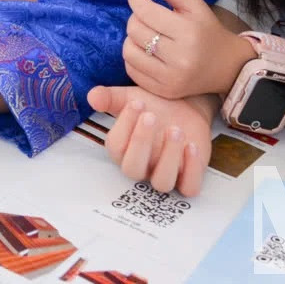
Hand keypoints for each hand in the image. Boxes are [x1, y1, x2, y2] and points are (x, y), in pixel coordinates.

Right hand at [87, 86, 214, 197]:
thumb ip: (109, 98)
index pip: (116, 147)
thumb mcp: (130, 97)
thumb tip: (93, 97)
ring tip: (175, 130)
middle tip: (150, 116)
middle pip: (133, 170)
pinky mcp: (188, 177)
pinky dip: (191, 171)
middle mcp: (142, 166)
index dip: (124, 126)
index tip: (137, 103)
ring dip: (168, 157)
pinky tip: (192, 146)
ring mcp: (165, 173)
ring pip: (162, 182)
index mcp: (124, 149)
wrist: (186, 106)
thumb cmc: (154, 105)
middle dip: (140, 143)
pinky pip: (189, 188)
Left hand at [122, 0, 252, 99]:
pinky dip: (133, 57)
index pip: (146, 11)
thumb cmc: (207, 30)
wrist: (227, 67)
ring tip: (144, 32)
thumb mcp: (194, 4)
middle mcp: (179, 58)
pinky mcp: (164, 91)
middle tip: (145, 14)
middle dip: (135, 17)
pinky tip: (145, 50)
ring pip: (129, 51)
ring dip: (131, 37)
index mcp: (188, 32)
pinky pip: (131, 70)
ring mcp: (170, 78)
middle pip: (135, 30)